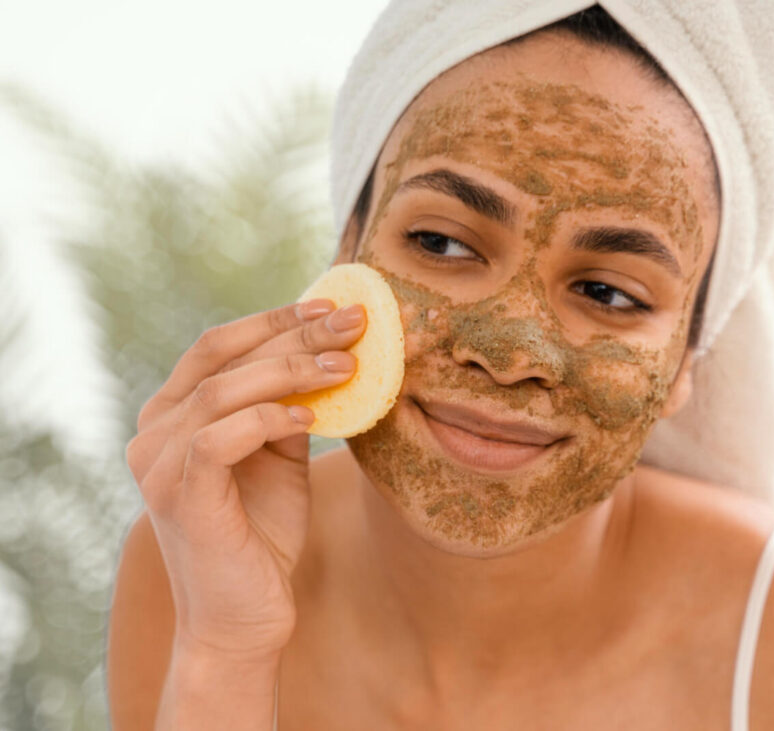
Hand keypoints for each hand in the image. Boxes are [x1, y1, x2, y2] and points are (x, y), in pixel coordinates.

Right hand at [125, 298, 365, 660]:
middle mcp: (153, 432)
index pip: (218, 345)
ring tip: (346, 367)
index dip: (274, 319)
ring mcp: (158, 464)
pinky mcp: (179, 496)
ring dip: (290, 371)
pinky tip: (313, 417)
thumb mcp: (279, 456)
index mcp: (173, 415)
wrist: (246, 616)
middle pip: (223, 357)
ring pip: (221, 390)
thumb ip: (286, 407)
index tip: (332, 306)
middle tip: (354, 323)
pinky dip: (269, 418)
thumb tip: (330, 354)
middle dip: (294, 334)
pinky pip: (220, 437)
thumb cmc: (263, 533)